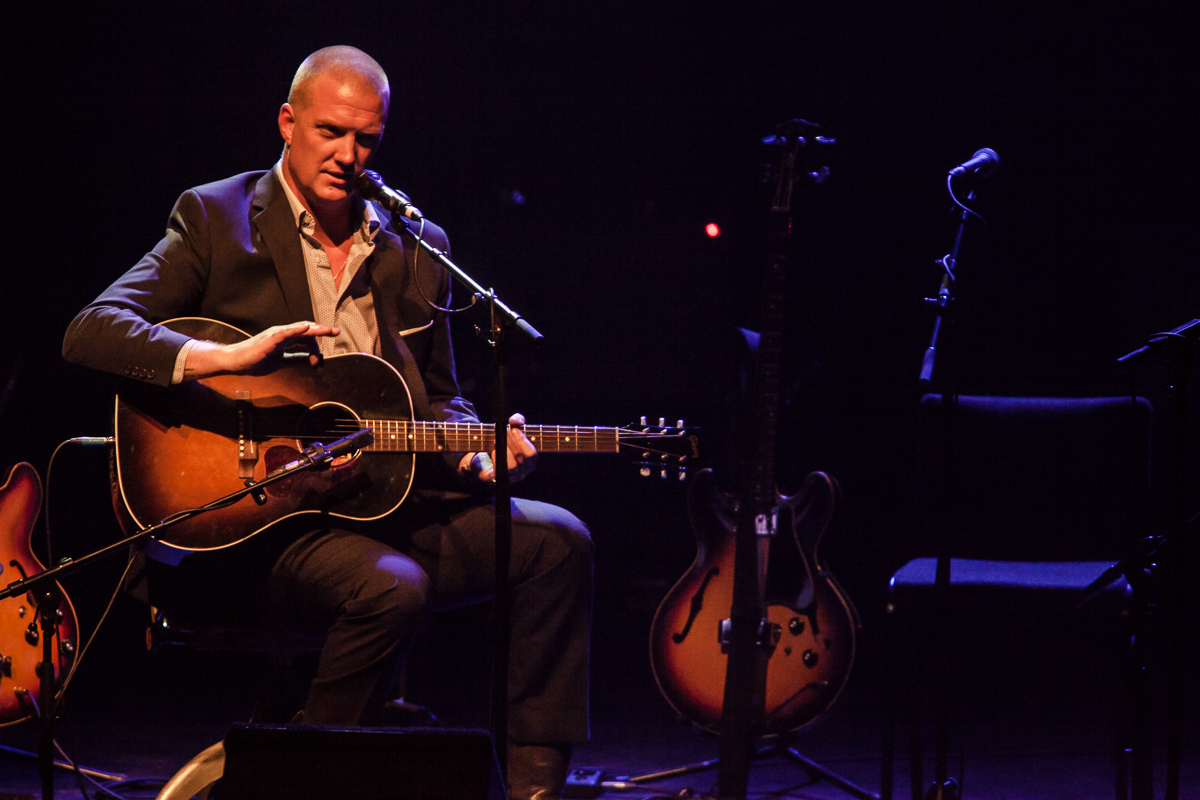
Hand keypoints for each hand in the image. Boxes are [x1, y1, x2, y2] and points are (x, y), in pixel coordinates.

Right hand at [184, 322, 339, 378]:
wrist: (235, 362)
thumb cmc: (255, 360)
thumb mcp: (281, 362)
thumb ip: (296, 359)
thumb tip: (312, 361)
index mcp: (285, 339)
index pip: (306, 338)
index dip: (316, 348)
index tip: (318, 363)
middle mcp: (282, 333)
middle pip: (306, 330)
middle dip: (322, 331)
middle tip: (336, 332)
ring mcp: (276, 334)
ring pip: (299, 329)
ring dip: (315, 329)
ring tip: (328, 330)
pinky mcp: (269, 339)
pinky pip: (285, 333)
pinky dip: (296, 330)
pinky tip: (306, 328)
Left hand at [467, 413, 538, 482]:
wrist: (486, 456)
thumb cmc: (505, 442)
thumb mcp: (513, 428)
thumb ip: (517, 420)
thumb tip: (515, 420)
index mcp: (530, 461)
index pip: (532, 454)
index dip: (523, 441)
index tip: (514, 429)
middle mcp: (523, 472)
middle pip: (521, 458)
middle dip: (511, 442)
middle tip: (503, 431)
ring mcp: (510, 478)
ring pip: (511, 466)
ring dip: (504, 450)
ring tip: (496, 440)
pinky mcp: (497, 479)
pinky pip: (499, 472)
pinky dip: (496, 459)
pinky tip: (493, 451)